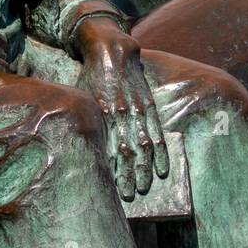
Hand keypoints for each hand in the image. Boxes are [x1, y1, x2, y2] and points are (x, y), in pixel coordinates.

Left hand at [74, 16, 168, 199]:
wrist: (110, 51)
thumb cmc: (91, 79)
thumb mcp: (84, 100)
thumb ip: (91, 124)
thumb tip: (93, 152)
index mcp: (103, 116)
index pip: (110, 150)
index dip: (114, 172)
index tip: (115, 192)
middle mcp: (121, 115)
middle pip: (129, 152)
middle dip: (131, 176)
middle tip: (131, 195)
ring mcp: (137, 110)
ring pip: (145, 145)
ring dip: (146, 168)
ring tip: (146, 186)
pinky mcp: (149, 105)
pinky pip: (157, 132)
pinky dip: (161, 152)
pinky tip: (162, 168)